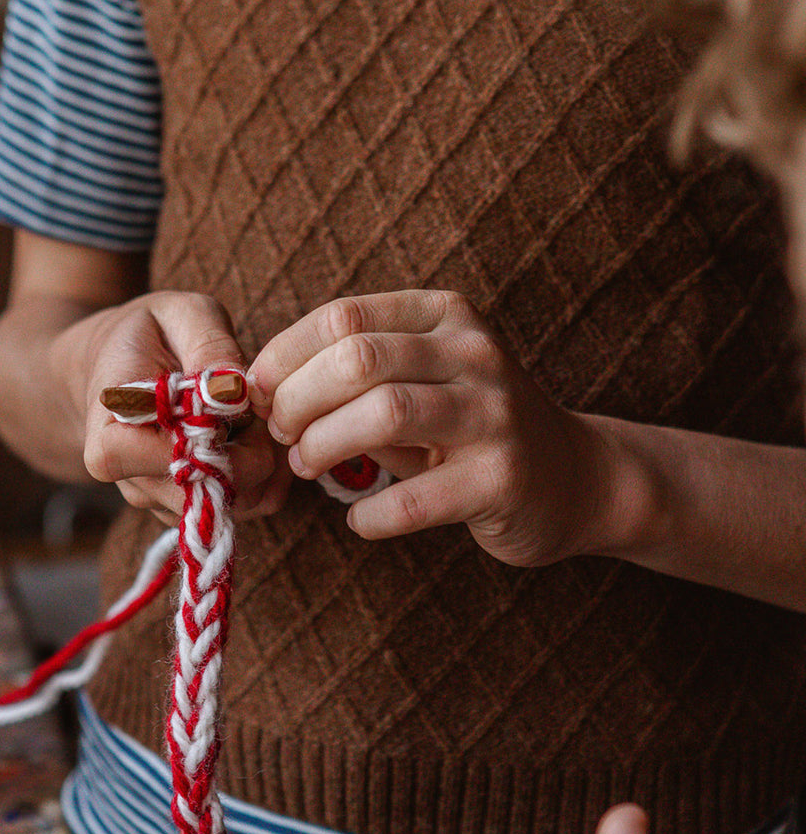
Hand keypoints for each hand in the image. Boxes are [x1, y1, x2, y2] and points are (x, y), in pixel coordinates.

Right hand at [54, 290, 290, 523]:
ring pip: (232, 505)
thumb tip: (236, 386)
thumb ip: (208, 342)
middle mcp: (132, 476)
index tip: (223, 403)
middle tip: (258, 404)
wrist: (120, 366)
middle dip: (245, 450)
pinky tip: (261, 433)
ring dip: (262, 462)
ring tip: (259, 414)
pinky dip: (269, 475)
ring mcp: (161, 499)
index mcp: (109, 427)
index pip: (128, 455)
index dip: (188, 436)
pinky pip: (249, 506)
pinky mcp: (193, 508)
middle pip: (197, 491)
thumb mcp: (178, 313)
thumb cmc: (149, 335)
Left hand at [247, 290, 618, 565]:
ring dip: (323, 445)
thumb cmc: (466, 424)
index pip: (344, 316)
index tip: (259, 390)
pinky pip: (413, 499)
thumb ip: (351, 372)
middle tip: (281, 432)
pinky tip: (358, 518)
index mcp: (445, 315)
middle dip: (298, 399)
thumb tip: (258, 388)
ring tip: (305, 465)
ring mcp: (495, 414)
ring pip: (382, 414)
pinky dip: (369, 514)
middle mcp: (475, 353)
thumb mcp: (419, 375)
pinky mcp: (504, 479)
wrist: (576, 478)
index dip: (285, 354)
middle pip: (357, 359)